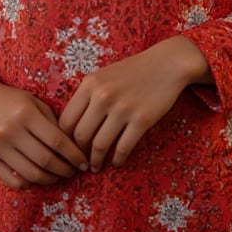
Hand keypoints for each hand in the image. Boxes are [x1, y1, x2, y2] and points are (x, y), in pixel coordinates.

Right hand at [0, 71, 88, 190]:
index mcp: (25, 114)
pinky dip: (30, 184)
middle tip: (74, 171)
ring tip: (59, 176)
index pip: (57, 141)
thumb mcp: (34, 103)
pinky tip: (39, 178)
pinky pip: (13, 182)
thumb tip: (74, 148)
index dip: (74, 155)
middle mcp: (10, 131)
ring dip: (51, 179)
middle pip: (46, 160)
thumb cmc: (11, 100)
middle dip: (65, 169)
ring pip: (31, 174)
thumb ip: (52, 123)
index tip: (84, 162)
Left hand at [59, 36, 210, 173]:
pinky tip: (116, 164)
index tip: (69, 149)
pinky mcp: (142, 119)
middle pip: (80, 136)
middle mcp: (103, 96)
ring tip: (96, 167)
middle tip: (81, 163)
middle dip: (78, 154)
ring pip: (100, 145)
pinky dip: (117, 160)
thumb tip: (71, 127)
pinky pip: (123, 148)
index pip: (67, 120)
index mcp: (90, 84)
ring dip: (96, 161)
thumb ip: (87, 96)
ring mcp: (123, 108)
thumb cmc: (133, 71)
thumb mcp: (103, 76)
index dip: (64, 140)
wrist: (167, 63)